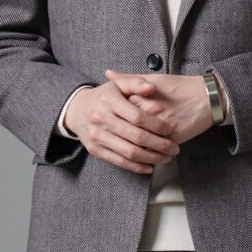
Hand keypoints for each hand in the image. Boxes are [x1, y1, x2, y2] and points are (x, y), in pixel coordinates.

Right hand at [64, 80, 180, 173]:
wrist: (76, 111)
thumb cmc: (103, 97)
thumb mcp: (118, 85)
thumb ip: (136, 83)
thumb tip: (152, 88)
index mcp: (109, 102)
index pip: (138, 117)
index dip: (156, 125)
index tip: (170, 131)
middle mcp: (101, 119)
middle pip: (136, 137)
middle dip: (159, 145)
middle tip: (174, 148)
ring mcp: (98, 137)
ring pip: (129, 152)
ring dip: (152, 158)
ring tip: (166, 158)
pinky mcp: (96, 150)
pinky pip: (119, 162)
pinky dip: (136, 167)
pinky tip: (150, 166)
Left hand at [102, 69, 216, 150]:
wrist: (207, 97)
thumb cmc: (181, 87)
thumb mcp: (154, 79)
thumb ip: (129, 79)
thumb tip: (108, 73)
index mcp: (144, 97)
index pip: (121, 111)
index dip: (116, 117)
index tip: (113, 120)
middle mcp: (153, 112)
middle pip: (129, 129)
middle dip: (122, 135)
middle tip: (116, 137)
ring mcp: (163, 126)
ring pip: (141, 142)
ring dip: (135, 148)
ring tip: (130, 148)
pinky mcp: (174, 137)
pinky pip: (156, 150)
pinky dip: (150, 154)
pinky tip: (146, 155)